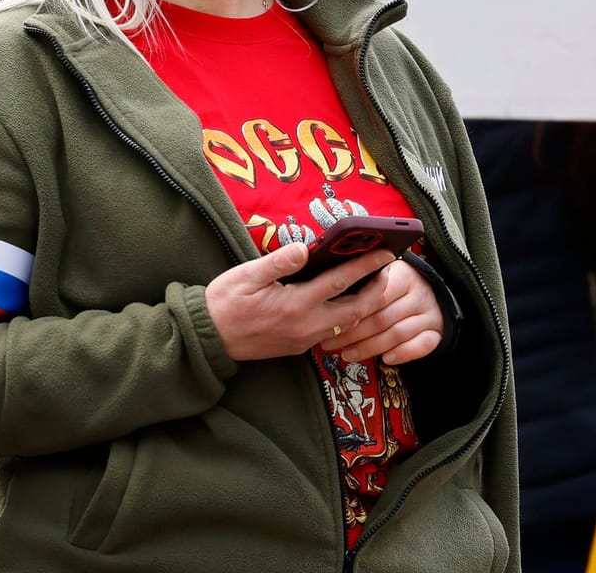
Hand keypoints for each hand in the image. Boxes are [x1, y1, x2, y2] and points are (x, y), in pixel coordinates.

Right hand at [204, 243, 395, 362]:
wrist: (208, 338)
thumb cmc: (224, 303)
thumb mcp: (246, 276)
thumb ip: (278, 262)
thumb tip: (305, 248)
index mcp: (295, 304)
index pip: (340, 281)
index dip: (366, 266)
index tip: (385, 252)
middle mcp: (306, 325)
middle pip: (357, 309)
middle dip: (377, 289)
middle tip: (386, 268)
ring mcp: (304, 339)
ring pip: (348, 325)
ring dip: (365, 305)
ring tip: (372, 284)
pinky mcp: (299, 347)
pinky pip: (333, 333)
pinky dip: (347, 318)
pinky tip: (347, 302)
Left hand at [327, 258, 444, 365]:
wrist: (431, 292)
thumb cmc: (396, 284)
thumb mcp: (382, 273)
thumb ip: (362, 280)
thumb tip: (328, 288)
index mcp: (403, 275)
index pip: (376, 296)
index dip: (352, 313)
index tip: (330, 322)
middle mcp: (419, 294)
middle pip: (383, 318)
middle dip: (353, 334)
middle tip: (330, 343)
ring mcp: (430, 314)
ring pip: (397, 335)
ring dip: (369, 347)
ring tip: (347, 354)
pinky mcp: (437, 332)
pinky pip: (421, 346)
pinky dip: (403, 354)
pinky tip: (385, 359)